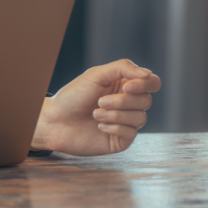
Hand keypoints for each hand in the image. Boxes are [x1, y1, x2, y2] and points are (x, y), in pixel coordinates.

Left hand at [31, 59, 160, 155]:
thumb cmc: (73, 96)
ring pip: (140, 118)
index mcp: (124, 85)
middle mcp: (128, 104)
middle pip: (146, 100)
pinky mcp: (121, 139)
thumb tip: (148, 74)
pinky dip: (114, 127)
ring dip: (115, 115)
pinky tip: (99, 126)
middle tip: (100, 101)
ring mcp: (126, 122)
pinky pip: (131, 133)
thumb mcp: (96, 75)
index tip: (126, 87)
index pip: (152, 83)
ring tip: (95, 113)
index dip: (145, 84)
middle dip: (122, 101)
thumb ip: (122, 68)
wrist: (55, 121)